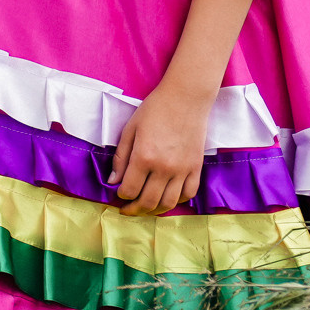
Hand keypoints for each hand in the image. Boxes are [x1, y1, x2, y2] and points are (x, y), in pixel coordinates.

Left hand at [109, 85, 208, 214]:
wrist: (185, 98)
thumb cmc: (154, 109)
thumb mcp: (130, 129)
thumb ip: (120, 157)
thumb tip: (113, 182)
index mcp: (144, 157)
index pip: (130, 189)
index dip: (121, 196)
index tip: (118, 194)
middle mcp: (164, 168)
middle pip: (148, 201)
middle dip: (134, 209)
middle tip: (127, 210)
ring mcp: (182, 170)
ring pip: (168, 203)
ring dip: (154, 210)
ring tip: (145, 208)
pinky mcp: (196, 168)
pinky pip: (188, 194)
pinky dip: (178, 201)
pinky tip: (168, 199)